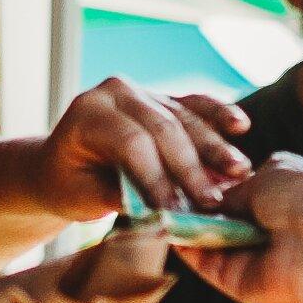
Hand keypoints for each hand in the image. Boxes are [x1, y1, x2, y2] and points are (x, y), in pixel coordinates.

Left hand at [37, 77, 252, 217]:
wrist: (61, 164)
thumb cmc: (69, 185)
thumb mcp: (82, 197)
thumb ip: (119, 198)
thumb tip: (160, 212)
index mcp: (88, 113)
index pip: (131, 143)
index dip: (156, 177)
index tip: (176, 209)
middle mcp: (115, 92)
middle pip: (162, 128)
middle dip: (190, 168)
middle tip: (213, 201)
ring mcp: (141, 90)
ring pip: (183, 117)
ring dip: (214, 147)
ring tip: (238, 172)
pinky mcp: (163, 97)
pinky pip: (194, 104)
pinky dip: (218, 115)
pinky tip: (240, 126)